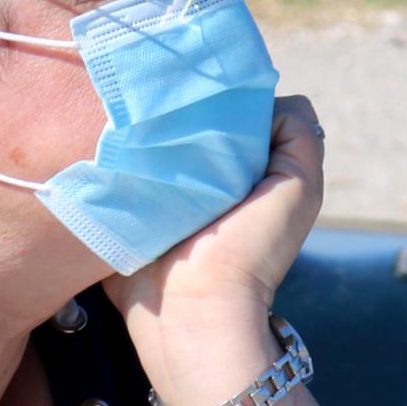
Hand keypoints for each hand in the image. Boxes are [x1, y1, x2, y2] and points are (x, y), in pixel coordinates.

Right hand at [104, 93, 323, 317]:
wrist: (194, 310)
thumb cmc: (250, 250)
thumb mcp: (299, 186)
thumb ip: (298, 134)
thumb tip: (263, 100)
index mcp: (240, 169)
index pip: (227, 110)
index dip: (222, 98)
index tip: (206, 96)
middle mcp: (198, 177)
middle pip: (184, 119)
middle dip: (176, 109)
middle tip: (163, 107)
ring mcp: (153, 190)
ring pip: (144, 135)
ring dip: (138, 129)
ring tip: (129, 122)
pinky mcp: (118, 206)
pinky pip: (106, 165)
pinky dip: (107, 152)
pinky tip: (107, 143)